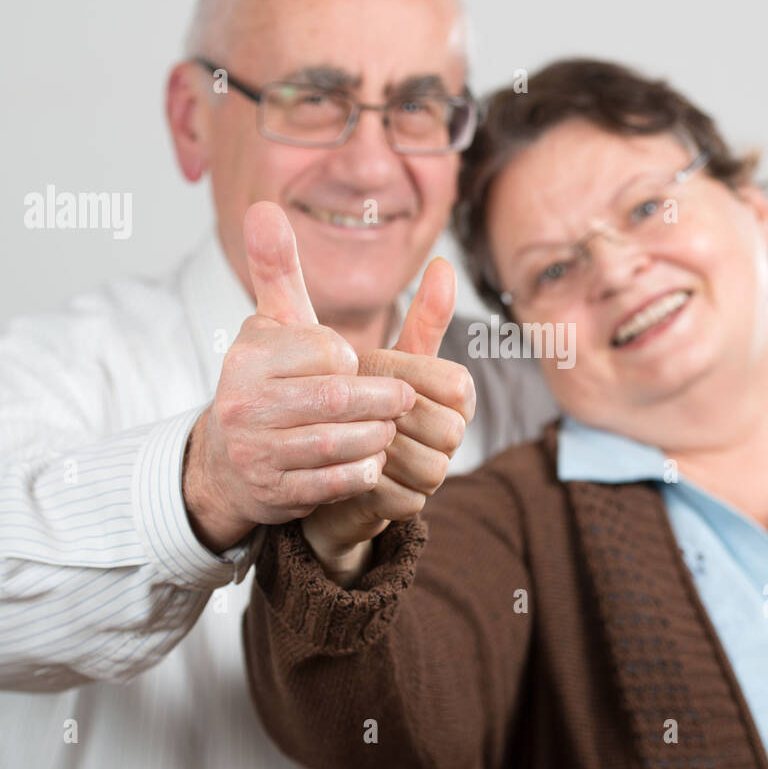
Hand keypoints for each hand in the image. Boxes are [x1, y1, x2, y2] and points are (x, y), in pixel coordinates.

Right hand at [182, 202, 414, 551]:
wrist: (229, 461)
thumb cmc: (267, 382)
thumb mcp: (272, 324)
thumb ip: (277, 269)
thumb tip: (263, 207)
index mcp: (248, 356)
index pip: (328, 351)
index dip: (354, 359)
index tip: (358, 364)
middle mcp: (243, 403)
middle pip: (339, 398)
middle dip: (382, 400)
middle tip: (404, 400)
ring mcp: (256, 451)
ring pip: (339, 441)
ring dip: (376, 436)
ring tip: (389, 429)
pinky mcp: (273, 491)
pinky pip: (333, 481)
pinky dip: (361, 471)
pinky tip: (371, 461)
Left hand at [302, 257, 474, 583]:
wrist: (311, 452)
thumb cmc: (347, 393)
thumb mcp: (373, 349)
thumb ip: (409, 312)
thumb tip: (445, 262)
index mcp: (455, 392)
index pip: (455, 383)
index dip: (405, 376)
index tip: (366, 370)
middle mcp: (453, 433)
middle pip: (444, 426)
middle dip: (389, 414)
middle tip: (347, 405)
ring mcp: (435, 473)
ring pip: (422, 461)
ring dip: (374, 446)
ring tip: (342, 432)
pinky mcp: (409, 507)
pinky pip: (396, 493)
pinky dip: (362, 477)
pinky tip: (338, 462)